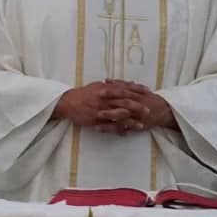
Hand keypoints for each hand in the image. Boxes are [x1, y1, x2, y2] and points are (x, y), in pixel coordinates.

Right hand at [54, 82, 171, 134]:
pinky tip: (127, 132)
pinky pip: (110, 125)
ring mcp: (100, 110)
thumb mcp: (99, 85)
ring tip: (142, 125)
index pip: (125, 88)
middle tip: (149, 110)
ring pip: (119, 115)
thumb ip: (115, 85)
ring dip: (131, 120)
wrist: (68, 102)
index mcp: (106, 89)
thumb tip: (130, 83)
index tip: (148, 93)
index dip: (137, 90)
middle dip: (137, 107)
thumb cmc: (84, 93)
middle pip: (124, 102)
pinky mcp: (96, 120)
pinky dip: (119, 129)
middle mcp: (104, 99)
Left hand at [99, 83, 176, 134]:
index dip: (112, 92)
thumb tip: (106, 80)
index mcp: (137, 95)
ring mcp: (137, 117)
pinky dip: (112, 129)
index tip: (99, 91)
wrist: (164, 110)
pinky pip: (123, 129)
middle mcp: (137, 106)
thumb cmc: (147, 98)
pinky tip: (100, 128)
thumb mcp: (137, 89)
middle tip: (95, 106)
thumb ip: (122, 84)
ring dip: (109, 119)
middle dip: (109, 106)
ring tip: (96, 118)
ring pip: (122, 118)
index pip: (124, 92)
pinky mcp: (136, 126)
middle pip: (123, 105)